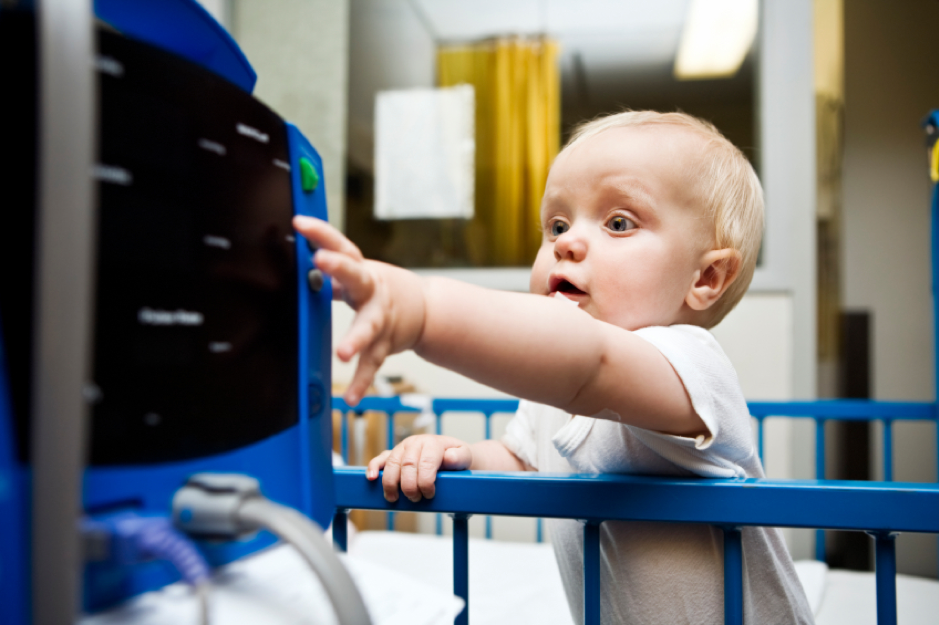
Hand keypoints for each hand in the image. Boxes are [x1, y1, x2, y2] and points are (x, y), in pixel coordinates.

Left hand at [292, 216, 425, 405]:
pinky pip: (372, 364)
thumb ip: (330, 273)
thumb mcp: (358, 274)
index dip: (321, 233)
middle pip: (356, 276)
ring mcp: (382, 319)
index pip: (341, 246)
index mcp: (362, 271)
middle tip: (320, 259)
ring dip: (355, 339)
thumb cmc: (380, 289)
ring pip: (368, 327)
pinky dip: (362, 382)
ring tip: (342, 353)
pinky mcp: (386, 344)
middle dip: (339, 267)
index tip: (299, 223)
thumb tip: (297, 266)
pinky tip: (351, 399)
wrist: (427, 310)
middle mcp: (373, 291)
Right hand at [366, 435, 471, 501]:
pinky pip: (380, 459)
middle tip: (415, 499)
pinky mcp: (393, 454)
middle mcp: (415, 443)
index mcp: (432, 443)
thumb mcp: (465, 457)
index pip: (426, 463)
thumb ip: (460, 457)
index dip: (426, 481)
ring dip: (390, 483)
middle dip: (409, 486)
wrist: (453, 456)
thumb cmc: (457, 458)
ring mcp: (402, 448)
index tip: (430, 494)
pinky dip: (373, 467)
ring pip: (391, 464)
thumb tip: (449, 457)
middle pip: (407, 465)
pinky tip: (371, 478)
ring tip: (394, 498)